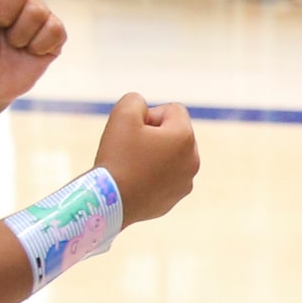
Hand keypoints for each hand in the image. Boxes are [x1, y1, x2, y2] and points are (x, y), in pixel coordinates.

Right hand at [94, 93, 198, 221]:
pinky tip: (136, 181)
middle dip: (155, 135)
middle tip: (132, 148)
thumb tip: (144, 110)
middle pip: (174, 133)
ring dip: (155, 155)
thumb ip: (136, 100)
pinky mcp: (175, 198)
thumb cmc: (117, 157)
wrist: (108, 202)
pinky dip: (153, 175)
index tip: (134, 132)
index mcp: (185, 137)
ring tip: (134, 165)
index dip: (149, 116)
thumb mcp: (122, 114)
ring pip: (170, 156)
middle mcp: (193, 160)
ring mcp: (186, 182)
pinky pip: (166, 177)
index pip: (172, 110)